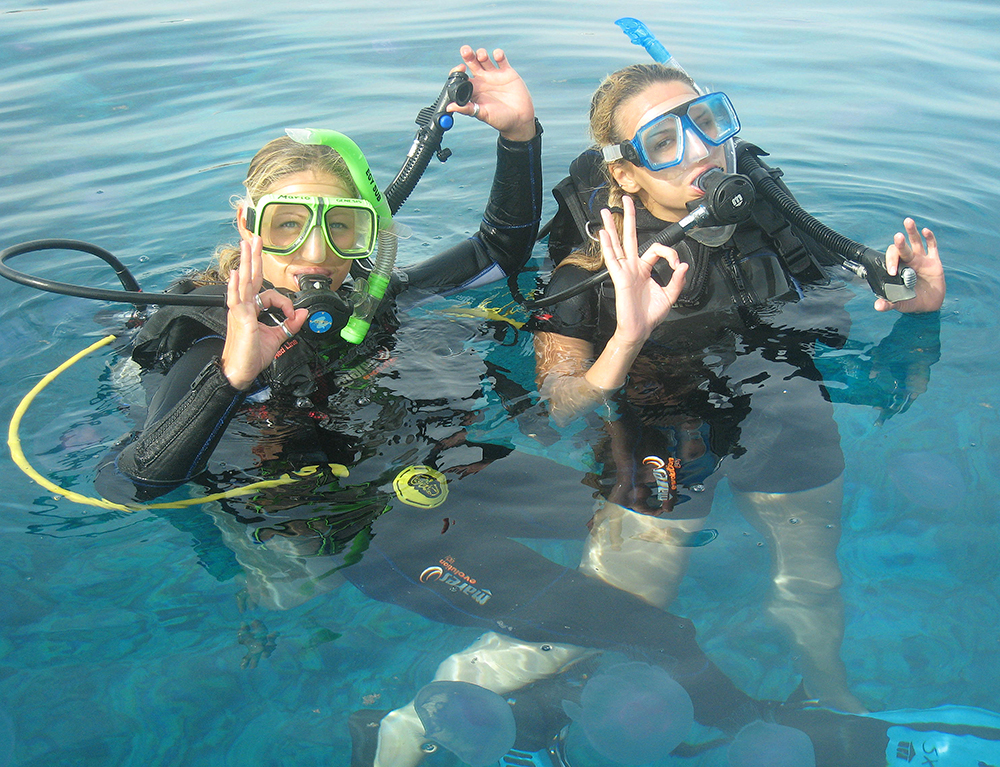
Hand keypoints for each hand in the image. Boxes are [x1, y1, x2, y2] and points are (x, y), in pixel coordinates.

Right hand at [221, 236, 307, 389]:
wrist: (240, 373)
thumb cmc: (252, 356)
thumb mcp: (277, 338)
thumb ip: (290, 325)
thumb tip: (303, 313)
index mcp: (251, 310)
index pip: (268, 294)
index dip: (284, 303)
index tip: (292, 315)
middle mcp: (244, 308)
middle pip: (250, 278)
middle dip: (253, 257)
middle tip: (253, 239)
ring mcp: (240, 312)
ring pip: (244, 283)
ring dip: (246, 263)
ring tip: (246, 245)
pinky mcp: (240, 320)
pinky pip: (238, 300)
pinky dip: (237, 286)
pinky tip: (237, 274)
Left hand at [447, 46, 535, 141]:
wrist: (520, 119)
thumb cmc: (500, 120)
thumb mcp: (482, 114)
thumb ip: (467, 109)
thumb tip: (449, 107)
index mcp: (474, 90)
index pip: (462, 76)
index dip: (459, 70)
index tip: (461, 68)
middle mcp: (483, 81)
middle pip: (472, 63)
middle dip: (468, 55)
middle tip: (466, 51)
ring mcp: (495, 75)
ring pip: (485, 59)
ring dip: (481, 54)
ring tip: (482, 56)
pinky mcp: (507, 73)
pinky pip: (501, 59)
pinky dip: (498, 54)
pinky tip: (497, 56)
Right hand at [602, 196, 687, 344]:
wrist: (639, 330)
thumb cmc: (650, 315)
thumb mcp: (670, 295)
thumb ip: (677, 280)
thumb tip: (684, 265)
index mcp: (644, 270)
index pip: (656, 249)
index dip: (670, 254)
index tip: (677, 265)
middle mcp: (633, 267)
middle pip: (629, 237)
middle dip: (628, 218)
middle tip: (625, 200)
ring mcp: (625, 271)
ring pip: (617, 244)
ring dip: (611, 227)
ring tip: (605, 212)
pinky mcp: (619, 278)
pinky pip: (613, 259)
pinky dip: (607, 246)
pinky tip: (603, 233)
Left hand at [875, 218, 943, 312]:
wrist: (928, 306)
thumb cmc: (910, 302)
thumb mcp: (899, 303)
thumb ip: (889, 303)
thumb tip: (877, 306)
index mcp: (897, 269)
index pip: (892, 259)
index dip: (891, 261)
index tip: (893, 271)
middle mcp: (908, 261)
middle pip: (902, 248)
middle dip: (900, 243)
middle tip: (898, 237)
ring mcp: (921, 260)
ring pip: (916, 242)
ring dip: (912, 231)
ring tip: (908, 221)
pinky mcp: (934, 262)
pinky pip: (932, 246)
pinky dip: (930, 238)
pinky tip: (926, 230)